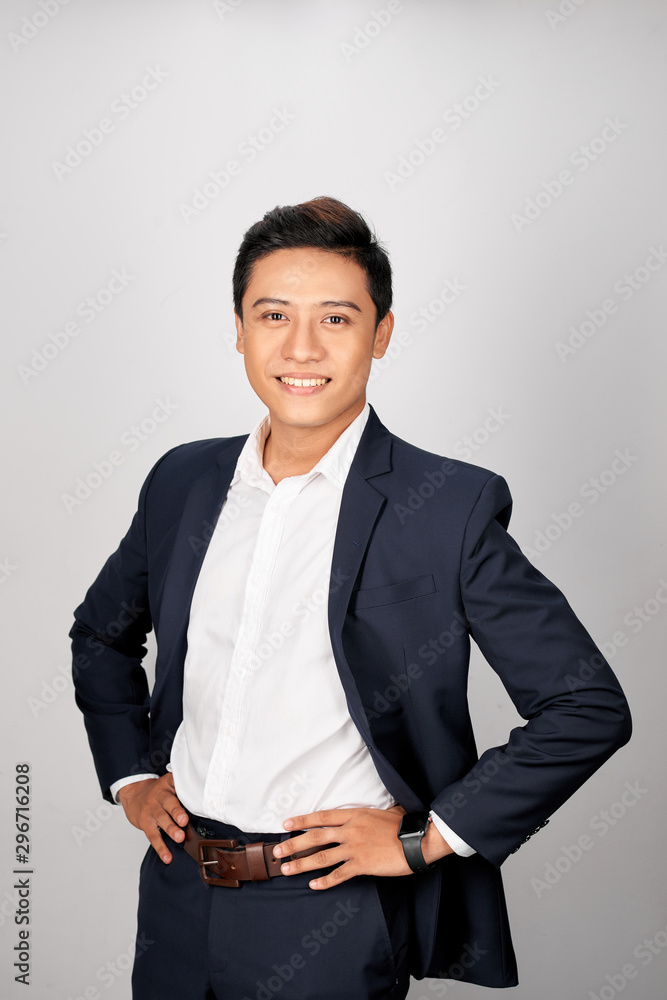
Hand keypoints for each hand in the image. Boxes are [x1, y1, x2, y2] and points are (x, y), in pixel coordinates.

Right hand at [117, 774, 188, 863]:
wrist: (134, 795)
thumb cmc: (158, 792)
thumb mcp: (170, 784)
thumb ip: (184, 789)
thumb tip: (206, 801)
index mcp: (168, 784)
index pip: (176, 782)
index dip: (184, 786)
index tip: (194, 792)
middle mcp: (159, 795)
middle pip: (168, 802)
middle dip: (177, 812)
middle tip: (184, 820)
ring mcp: (151, 810)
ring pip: (161, 819)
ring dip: (171, 829)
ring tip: (179, 838)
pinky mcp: (145, 824)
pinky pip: (153, 837)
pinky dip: (161, 848)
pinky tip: (167, 857)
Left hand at [272, 805, 452, 889]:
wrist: (416, 841)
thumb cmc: (403, 826)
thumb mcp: (384, 811)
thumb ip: (369, 813)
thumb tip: (368, 812)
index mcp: (354, 815)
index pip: (321, 817)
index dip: (302, 821)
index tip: (286, 825)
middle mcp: (350, 830)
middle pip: (315, 837)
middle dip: (293, 845)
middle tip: (277, 852)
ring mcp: (354, 848)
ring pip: (321, 857)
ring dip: (301, 864)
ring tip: (286, 869)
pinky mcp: (362, 865)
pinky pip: (339, 874)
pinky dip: (325, 881)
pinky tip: (314, 885)